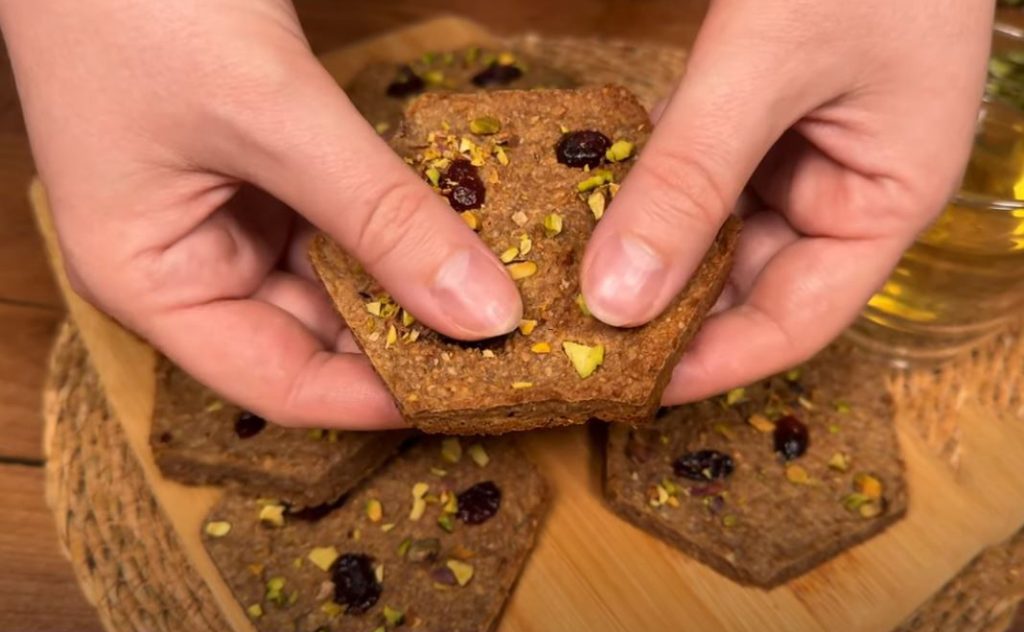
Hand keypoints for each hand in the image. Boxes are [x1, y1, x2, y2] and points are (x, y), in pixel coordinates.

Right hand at [1, 0, 521, 427]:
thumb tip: (483, 311)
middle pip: (314, 336)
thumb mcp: (275, 118)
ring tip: (499, 300)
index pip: (277, 382)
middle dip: (405, 342)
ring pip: (337, 280)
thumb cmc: (142, 5)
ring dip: (410, 284)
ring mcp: (230, 215)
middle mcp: (191, 263)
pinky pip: (342, 222)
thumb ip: (382, 216)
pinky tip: (459, 237)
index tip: (468, 398)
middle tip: (507, 351)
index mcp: (152, 283)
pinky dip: (395, 229)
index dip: (373, 400)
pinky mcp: (265, 171)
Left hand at [580, 0, 992, 402]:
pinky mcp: (750, 116)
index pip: (799, 319)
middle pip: (747, 285)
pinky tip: (586, 218)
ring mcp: (794, 151)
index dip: (718, 364)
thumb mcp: (767, 63)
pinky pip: (695, 179)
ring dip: (648, 260)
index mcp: (887, 198)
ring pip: (713, 235)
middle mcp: (840, 187)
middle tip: (576, 347)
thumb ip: (691, 177)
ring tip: (565, 295)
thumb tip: (616, 297)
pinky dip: (645, 199)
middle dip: (668, 316)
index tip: (632, 389)